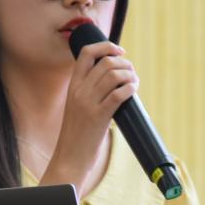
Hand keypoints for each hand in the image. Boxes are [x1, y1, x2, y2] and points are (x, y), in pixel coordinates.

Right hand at [41, 41, 137, 189]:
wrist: (70, 157)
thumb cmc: (78, 133)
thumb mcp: (77, 106)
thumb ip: (90, 91)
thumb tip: (113, 77)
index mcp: (73, 86)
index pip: (87, 53)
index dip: (106, 46)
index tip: (119, 51)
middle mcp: (79, 91)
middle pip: (105, 62)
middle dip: (124, 63)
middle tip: (132, 73)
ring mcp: (88, 103)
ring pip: (114, 75)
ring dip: (130, 75)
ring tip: (134, 82)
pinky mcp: (99, 117)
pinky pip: (118, 94)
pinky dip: (130, 88)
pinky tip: (133, 91)